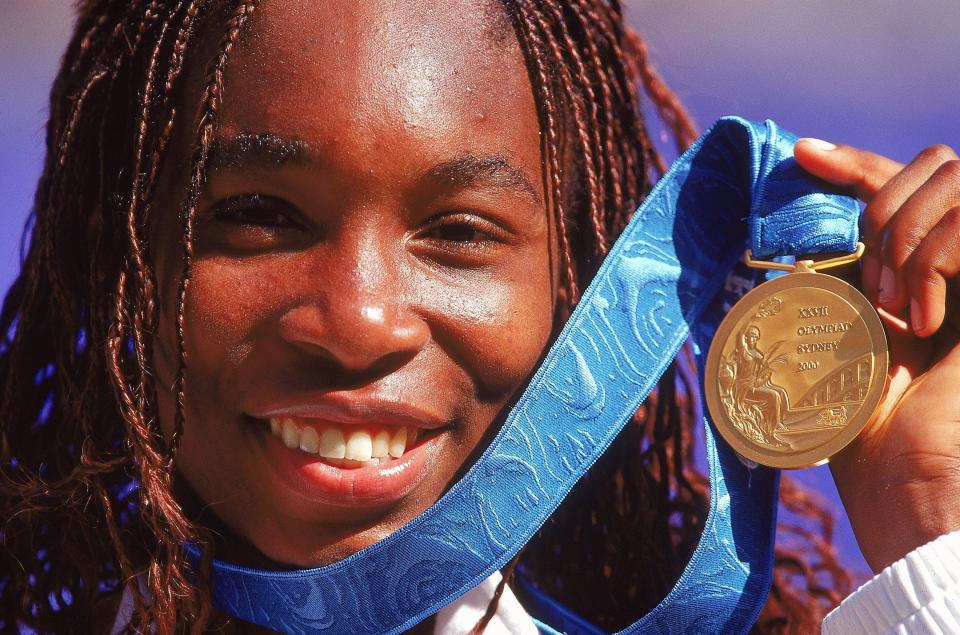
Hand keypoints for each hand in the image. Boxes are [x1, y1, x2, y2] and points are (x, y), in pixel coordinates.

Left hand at [793, 139, 959, 571]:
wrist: (913, 498)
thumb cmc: (866, 435)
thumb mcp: (834, 339)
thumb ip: (828, 285)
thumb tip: (790, 242)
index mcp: (923, 272)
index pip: (900, 187)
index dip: (855, 162)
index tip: (802, 155)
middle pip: (938, 164)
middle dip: (885, 202)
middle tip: (867, 288)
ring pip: (959, 179)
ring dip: (909, 234)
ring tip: (894, 311)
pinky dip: (935, 257)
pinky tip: (923, 324)